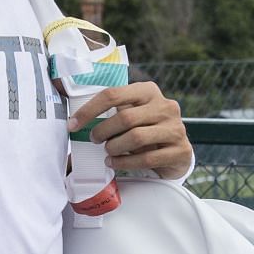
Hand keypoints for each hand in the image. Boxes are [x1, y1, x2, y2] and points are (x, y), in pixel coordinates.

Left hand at [68, 82, 191, 179]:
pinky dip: (125, 163)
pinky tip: (115, 163)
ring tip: (107, 152)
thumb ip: (114, 112)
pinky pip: (147, 158)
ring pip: (136, 137)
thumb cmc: (146, 130)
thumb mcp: (133, 114)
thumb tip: (78, 120)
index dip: (89, 110)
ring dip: (114, 147)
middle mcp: (165, 106)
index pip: (113, 94)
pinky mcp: (180, 150)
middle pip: (125, 117)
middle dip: (103, 131)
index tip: (74, 124)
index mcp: (148, 91)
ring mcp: (175, 128)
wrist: (177, 152)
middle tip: (94, 139)